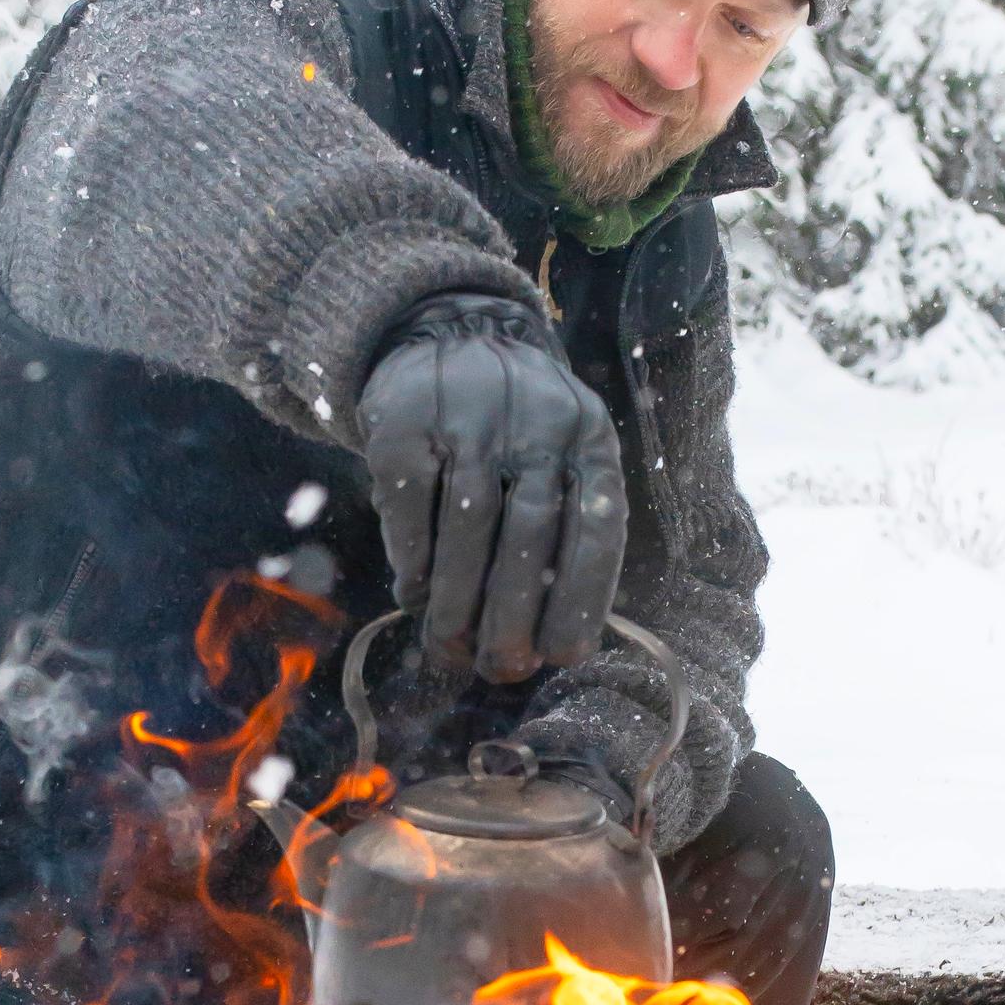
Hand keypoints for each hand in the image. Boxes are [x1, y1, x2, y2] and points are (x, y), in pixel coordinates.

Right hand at [358, 291, 626, 682]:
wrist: (445, 334)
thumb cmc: (514, 428)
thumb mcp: (563, 456)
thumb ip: (568, 527)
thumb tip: (555, 641)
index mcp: (590, 437)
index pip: (598, 527)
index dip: (582, 599)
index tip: (564, 657)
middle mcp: (538, 421)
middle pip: (531, 536)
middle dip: (514, 617)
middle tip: (500, 670)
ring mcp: (470, 416)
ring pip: (469, 528)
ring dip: (458, 602)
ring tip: (451, 647)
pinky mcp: (407, 421)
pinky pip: (412, 508)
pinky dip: (414, 562)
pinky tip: (416, 596)